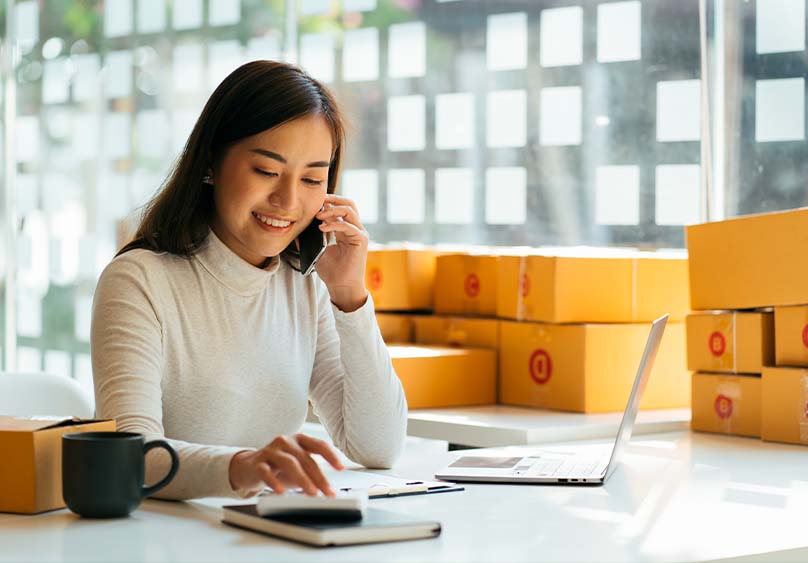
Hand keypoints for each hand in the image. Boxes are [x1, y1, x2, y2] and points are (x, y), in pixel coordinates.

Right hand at [228, 434, 344, 495]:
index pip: (319, 445)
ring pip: (289, 463)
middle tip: (327, 492)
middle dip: (319, 477)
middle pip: (306, 458)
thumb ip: (311, 474)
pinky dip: (274, 482)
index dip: (331, 456)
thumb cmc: (278, 467)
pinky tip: (281, 491)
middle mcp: (286, 441)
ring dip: (303, 479)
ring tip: (311, 493)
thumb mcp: (297, 468)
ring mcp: (271, 450)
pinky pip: (266, 471)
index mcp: (299, 440)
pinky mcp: (257, 462)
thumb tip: (327, 489)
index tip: (341, 467)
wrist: (248, 467)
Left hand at [314, 194, 369, 311]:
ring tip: (318, 215)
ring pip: (350, 210)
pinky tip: (322, 228)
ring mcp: (359, 233)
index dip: (328, 203)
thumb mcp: (317, 251)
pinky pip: (348, 226)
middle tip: (318, 200)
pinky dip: (334, 224)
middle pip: (349, 204)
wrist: (341, 287)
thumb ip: (310, 240)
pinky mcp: (361, 240)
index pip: (340, 208)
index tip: (313, 203)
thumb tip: (296, 230)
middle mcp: (354, 229)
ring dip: (332, 210)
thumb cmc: (332, 272)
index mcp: (346, 230)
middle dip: (333, 199)